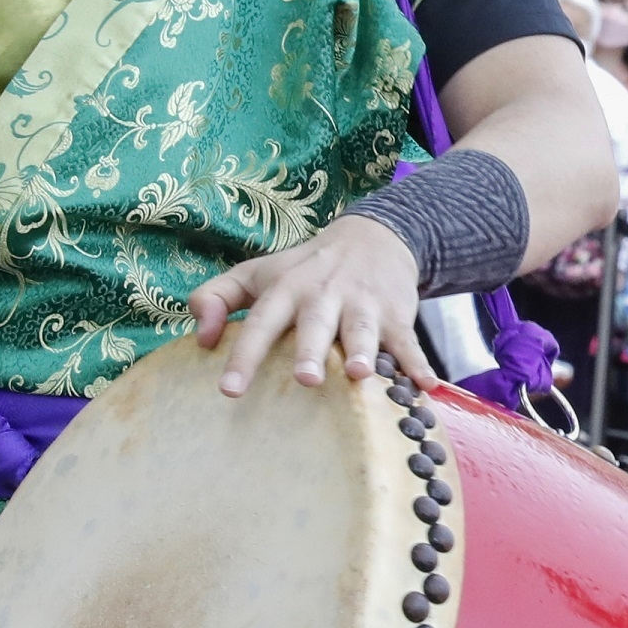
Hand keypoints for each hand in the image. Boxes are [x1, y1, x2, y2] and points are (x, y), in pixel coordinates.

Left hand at [187, 211, 432, 398]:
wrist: (374, 237)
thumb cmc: (303, 269)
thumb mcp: (256, 273)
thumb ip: (215, 299)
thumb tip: (200, 341)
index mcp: (286, 289)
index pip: (261, 322)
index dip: (244, 355)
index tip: (230, 390)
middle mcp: (323, 295)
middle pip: (315, 324)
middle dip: (311, 350)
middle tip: (305, 379)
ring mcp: (363, 305)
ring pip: (362, 329)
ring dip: (363, 350)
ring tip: (360, 374)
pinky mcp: (396, 315)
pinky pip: (408, 342)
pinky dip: (418, 363)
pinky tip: (427, 385)